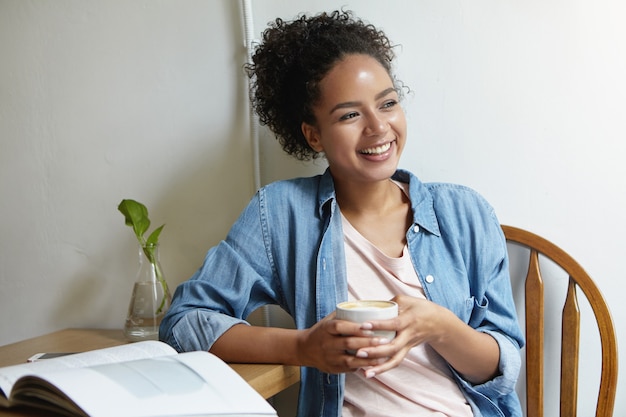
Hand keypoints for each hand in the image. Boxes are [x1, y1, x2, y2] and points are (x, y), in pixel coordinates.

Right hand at [296, 311, 391, 373]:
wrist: (305, 349)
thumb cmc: (323, 331)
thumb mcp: (329, 319)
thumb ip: (345, 314)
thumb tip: (368, 305)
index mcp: (326, 328)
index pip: (340, 327)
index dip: (355, 327)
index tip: (371, 326)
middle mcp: (326, 344)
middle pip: (348, 343)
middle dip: (368, 342)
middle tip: (384, 340)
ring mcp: (329, 358)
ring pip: (350, 360)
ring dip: (368, 358)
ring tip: (384, 355)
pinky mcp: (332, 369)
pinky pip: (349, 369)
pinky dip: (362, 367)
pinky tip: (374, 365)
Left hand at [352, 294, 499, 382]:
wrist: (439, 323)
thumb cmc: (421, 309)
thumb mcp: (407, 300)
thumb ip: (389, 303)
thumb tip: (370, 306)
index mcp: (409, 320)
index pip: (393, 324)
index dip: (379, 325)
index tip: (363, 325)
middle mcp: (408, 335)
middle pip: (393, 347)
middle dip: (376, 351)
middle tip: (359, 352)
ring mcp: (408, 346)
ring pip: (395, 359)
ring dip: (380, 367)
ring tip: (365, 373)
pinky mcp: (406, 351)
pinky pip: (395, 362)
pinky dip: (383, 369)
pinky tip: (370, 373)